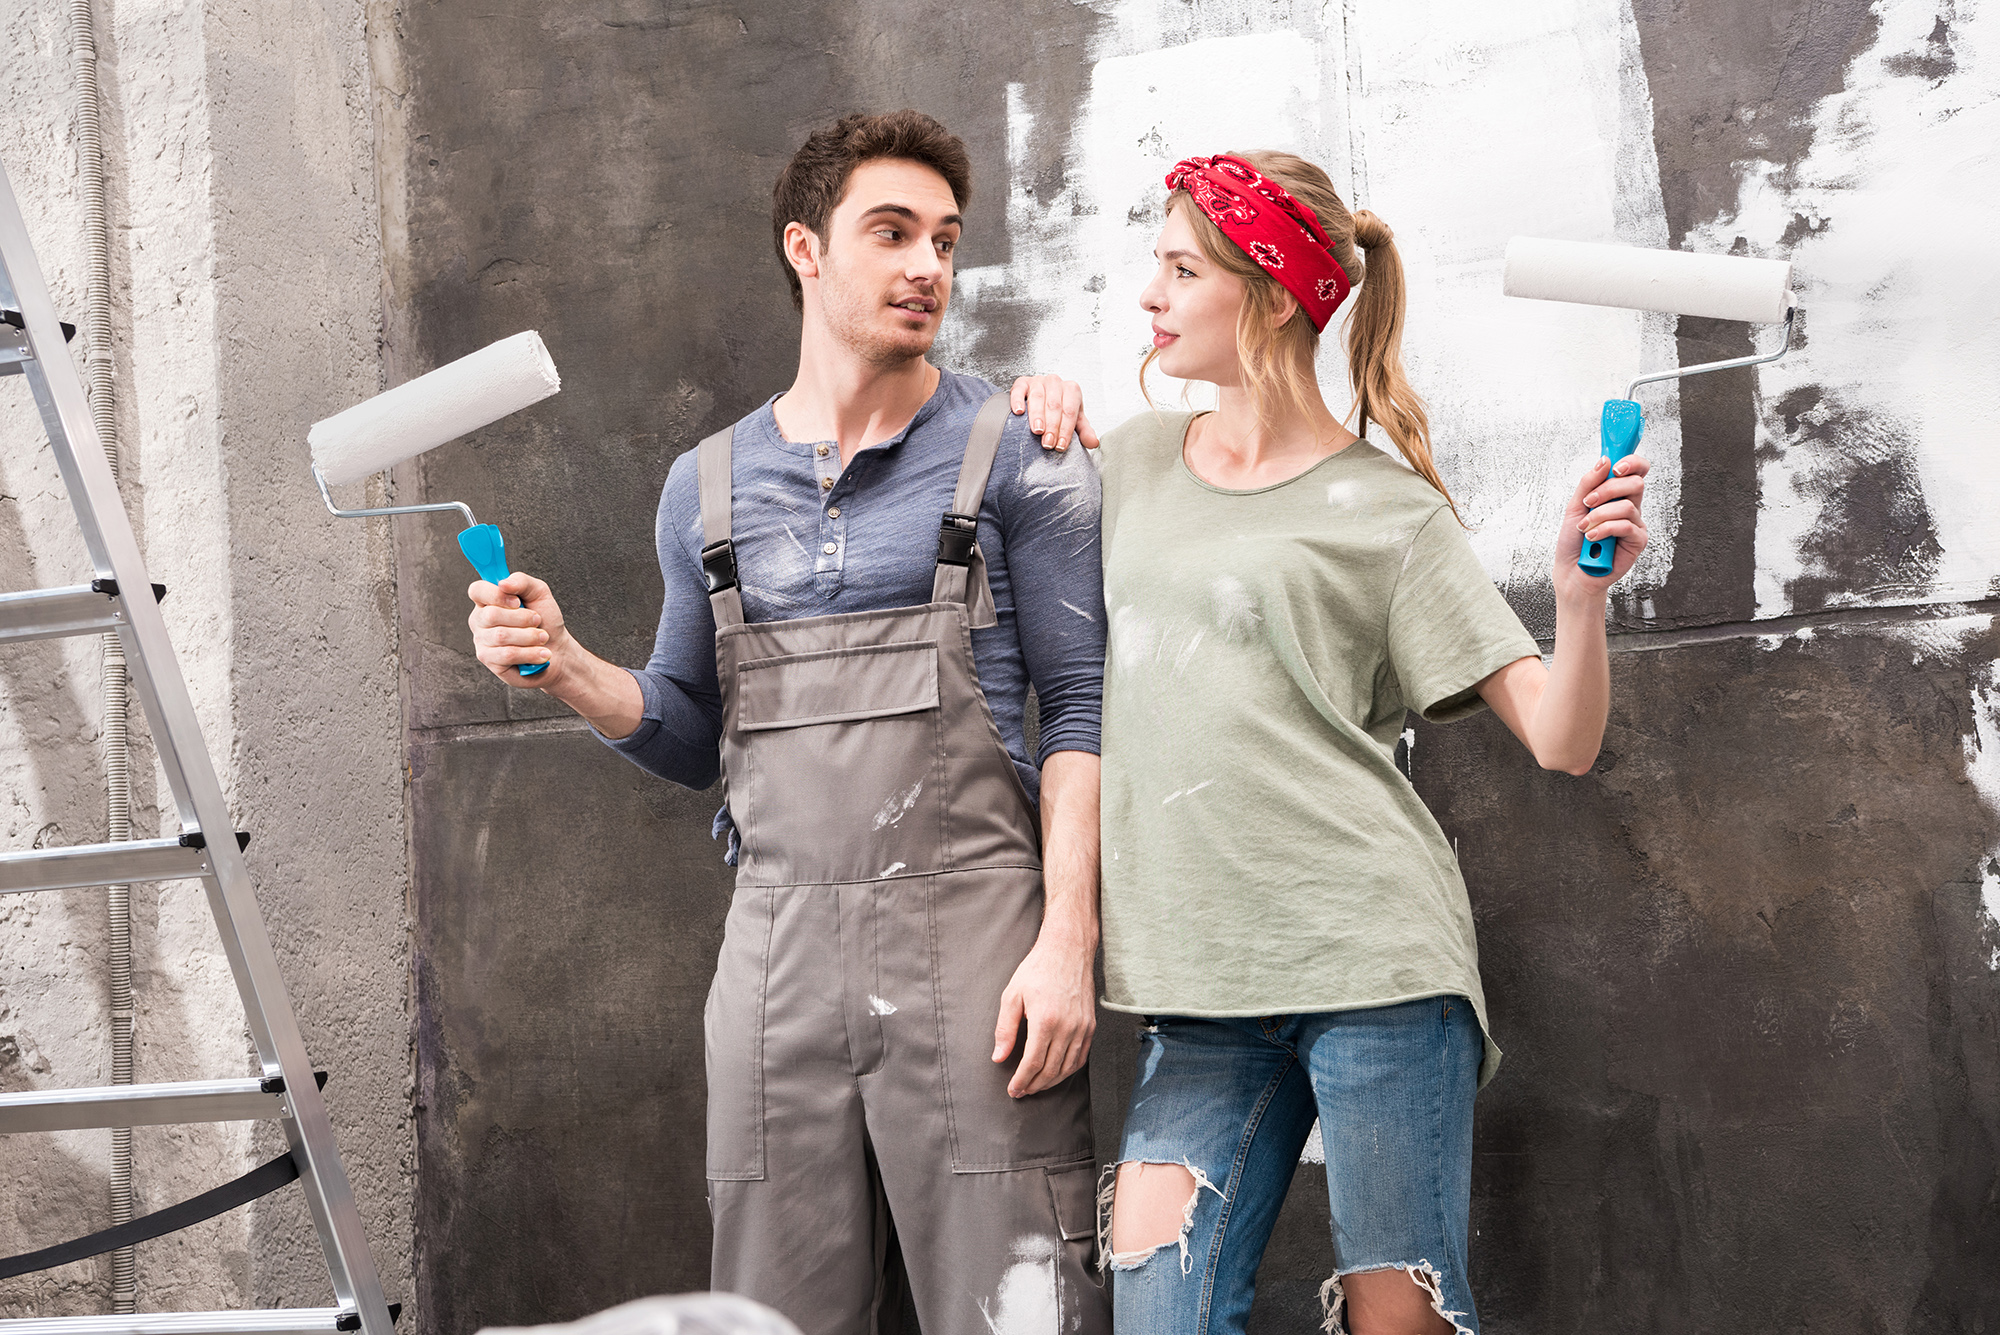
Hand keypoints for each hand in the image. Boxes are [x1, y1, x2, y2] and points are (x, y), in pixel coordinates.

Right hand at [467, 571, 568, 686]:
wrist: (557, 650)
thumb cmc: (545, 621)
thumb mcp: (539, 593)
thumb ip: (522, 581)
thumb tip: (503, 583)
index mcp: (488, 601)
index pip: (476, 590)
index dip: (496, 595)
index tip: (517, 601)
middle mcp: (480, 620)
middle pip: (491, 615)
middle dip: (523, 618)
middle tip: (537, 620)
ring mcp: (482, 641)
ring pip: (502, 636)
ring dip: (530, 636)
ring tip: (542, 638)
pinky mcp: (490, 660)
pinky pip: (508, 654)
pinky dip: (530, 653)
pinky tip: (540, 653)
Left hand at [991, 932, 1096, 1096]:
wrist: (1067, 950)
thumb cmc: (1037, 970)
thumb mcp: (1012, 995)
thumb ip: (1005, 1029)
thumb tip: (999, 1056)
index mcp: (1045, 1021)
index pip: (1033, 1063)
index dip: (1022, 1081)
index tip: (1013, 1090)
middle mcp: (1067, 1028)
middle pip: (1051, 1070)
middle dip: (1034, 1085)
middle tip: (1022, 1091)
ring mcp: (1082, 1028)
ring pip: (1067, 1068)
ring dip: (1051, 1082)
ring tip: (1036, 1086)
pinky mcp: (1090, 1026)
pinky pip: (1081, 1057)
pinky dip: (1068, 1070)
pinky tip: (1056, 1073)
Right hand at [1009, 374, 1098, 451]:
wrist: (1044, 396)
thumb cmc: (1060, 409)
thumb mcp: (1074, 420)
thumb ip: (1084, 431)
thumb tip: (1093, 443)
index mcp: (1072, 390)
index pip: (1070, 411)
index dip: (1066, 430)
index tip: (1060, 445)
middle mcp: (1056, 382)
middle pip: (1055, 405)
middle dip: (1052, 426)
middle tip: (1048, 443)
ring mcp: (1038, 381)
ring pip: (1038, 398)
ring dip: (1037, 416)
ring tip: (1037, 431)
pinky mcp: (1022, 383)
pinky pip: (1019, 390)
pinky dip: (1018, 400)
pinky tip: (1019, 412)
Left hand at [1552, 453, 1650, 596]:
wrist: (1571, 572)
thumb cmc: (1574, 541)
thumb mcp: (1575, 507)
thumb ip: (1588, 484)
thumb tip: (1604, 461)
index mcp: (1617, 495)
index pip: (1635, 471)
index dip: (1631, 463)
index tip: (1614, 466)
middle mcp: (1630, 507)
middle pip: (1635, 483)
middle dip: (1608, 490)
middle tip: (1588, 502)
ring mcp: (1635, 524)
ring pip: (1626, 506)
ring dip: (1599, 515)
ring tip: (1585, 528)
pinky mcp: (1638, 541)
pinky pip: (1625, 526)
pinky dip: (1603, 530)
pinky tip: (1592, 538)